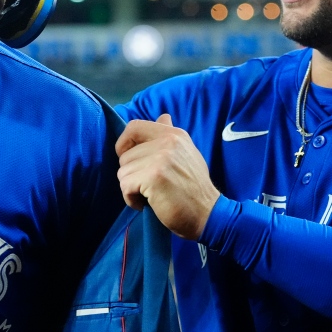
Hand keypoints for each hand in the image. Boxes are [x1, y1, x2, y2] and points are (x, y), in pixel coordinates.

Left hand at [115, 114, 220, 239]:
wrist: (208, 214)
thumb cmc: (193, 188)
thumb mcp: (186, 153)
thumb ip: (169, 136)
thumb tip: (163, 117)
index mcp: (173, 135)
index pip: (134, 127)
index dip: (123, 143)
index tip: (129, 160)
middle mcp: (167, 142)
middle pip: (125, 156)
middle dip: (131, 175)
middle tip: (149, 187)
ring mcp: (160, 159)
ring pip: (123, 172)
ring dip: (132, 188)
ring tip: (150, 195)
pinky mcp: (154, 177)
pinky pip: (125, 186)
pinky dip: (131, 199)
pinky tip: (146, 203)